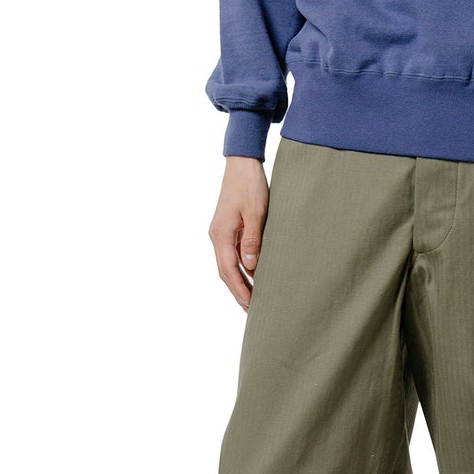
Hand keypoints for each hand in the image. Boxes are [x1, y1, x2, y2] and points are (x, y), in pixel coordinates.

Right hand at [210, 155, 269, 310]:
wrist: (242, 163)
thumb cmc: (250, 185)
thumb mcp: (256, 212)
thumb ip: (253, 240)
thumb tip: (250, 267)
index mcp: (221, 235)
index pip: (229, 271)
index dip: (240, 290)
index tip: (251, 306)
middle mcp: (217, 236)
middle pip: (225, 272)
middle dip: (238, 291)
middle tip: (252, 310)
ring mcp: (220, 232)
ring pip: (227, 264)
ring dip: (239, 281)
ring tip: (253, 298)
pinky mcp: (226, 227)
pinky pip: (231, 253)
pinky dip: (241, 267)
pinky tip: (252, 274)